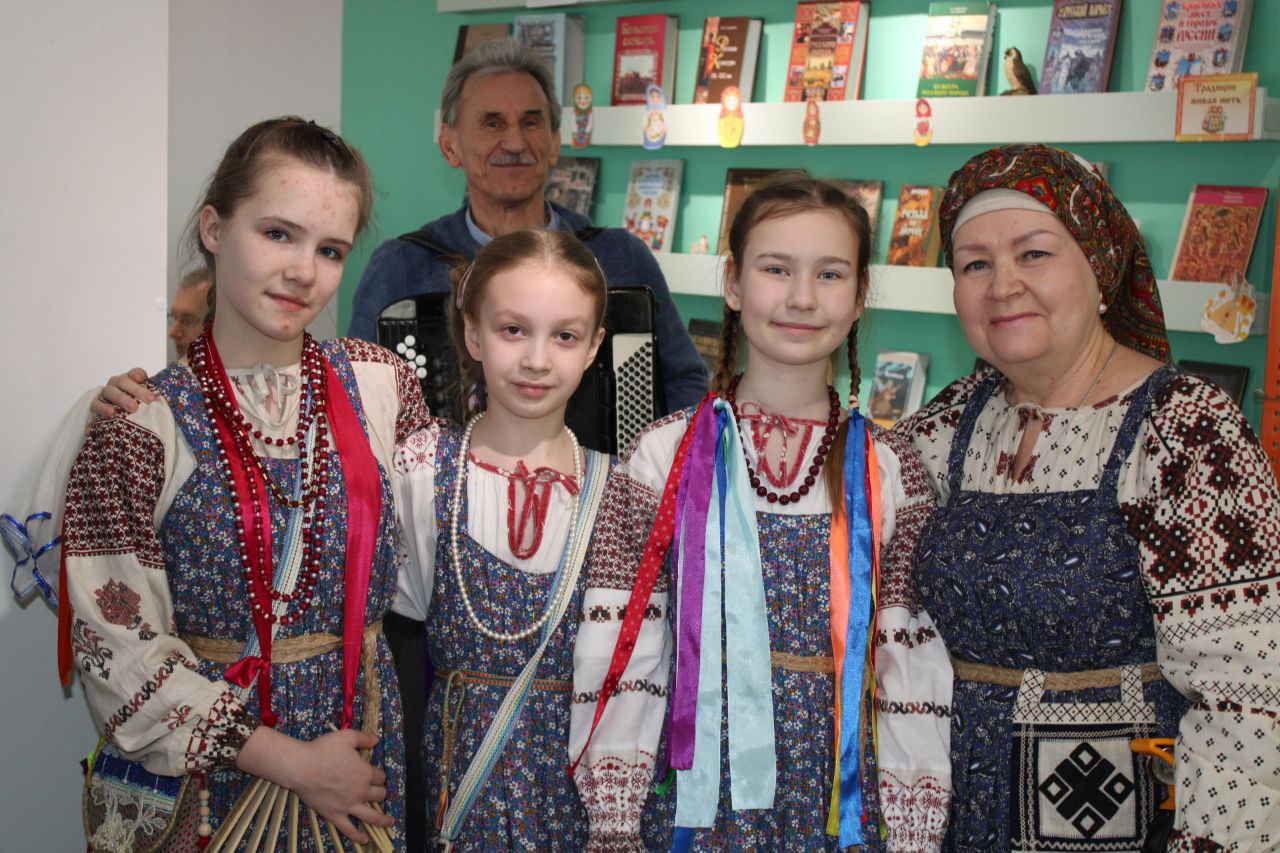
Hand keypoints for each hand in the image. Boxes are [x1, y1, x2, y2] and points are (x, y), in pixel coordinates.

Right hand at [90, 368, 153, 417]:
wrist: (119, 423)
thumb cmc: (138, 408)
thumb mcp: (149, 401)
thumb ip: (159, 394)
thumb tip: (182, 376)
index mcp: (130, 380)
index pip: (135, 373)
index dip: (139, 374)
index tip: (144, 379)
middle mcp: (116, 384)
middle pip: (123, 381)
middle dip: (136, 390)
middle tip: (149, 400)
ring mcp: (105, 394)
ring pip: (109, 392)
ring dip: (121, 399)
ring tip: (132, 409)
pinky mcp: (95, 406)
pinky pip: (95, 405)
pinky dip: (102, 409)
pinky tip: (110, 414)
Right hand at [237, 727, 391, 844]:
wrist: (302, 767)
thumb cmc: (324, 750)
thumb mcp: (347, 737)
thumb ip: (364, 738)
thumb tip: (377, 740)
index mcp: (365, 773)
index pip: (380, 776)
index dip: (378, 774)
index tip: (374, 773)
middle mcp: (361, 791)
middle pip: (379, 795)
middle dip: (380, 792)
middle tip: (377, 792)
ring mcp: (348, 806)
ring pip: (371, 816)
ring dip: (382, 820)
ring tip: (389, 822)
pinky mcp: (335, 815)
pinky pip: (350, 829)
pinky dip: (358, 836)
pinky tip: (365, 840)